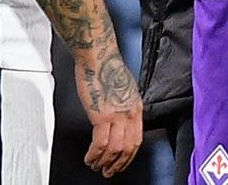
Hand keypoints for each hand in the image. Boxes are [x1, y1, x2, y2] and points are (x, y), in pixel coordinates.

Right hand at [77, 53, 142, 177]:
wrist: (98, 56)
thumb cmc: (106, 67)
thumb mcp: (124, 88)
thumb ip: (123, 105)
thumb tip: (118, 118)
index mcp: (135, 107)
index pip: (137, 139)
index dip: (129, 155)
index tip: (122, 162)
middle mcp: (129, 113)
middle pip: (128, 148)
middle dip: (118, 164)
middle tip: (109, 172)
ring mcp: (117, 116)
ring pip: (115, 150)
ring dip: (104, 162)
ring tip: (96, 166)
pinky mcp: (102, 116)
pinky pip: (100, 144)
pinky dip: (94, 155)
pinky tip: (89, 157)